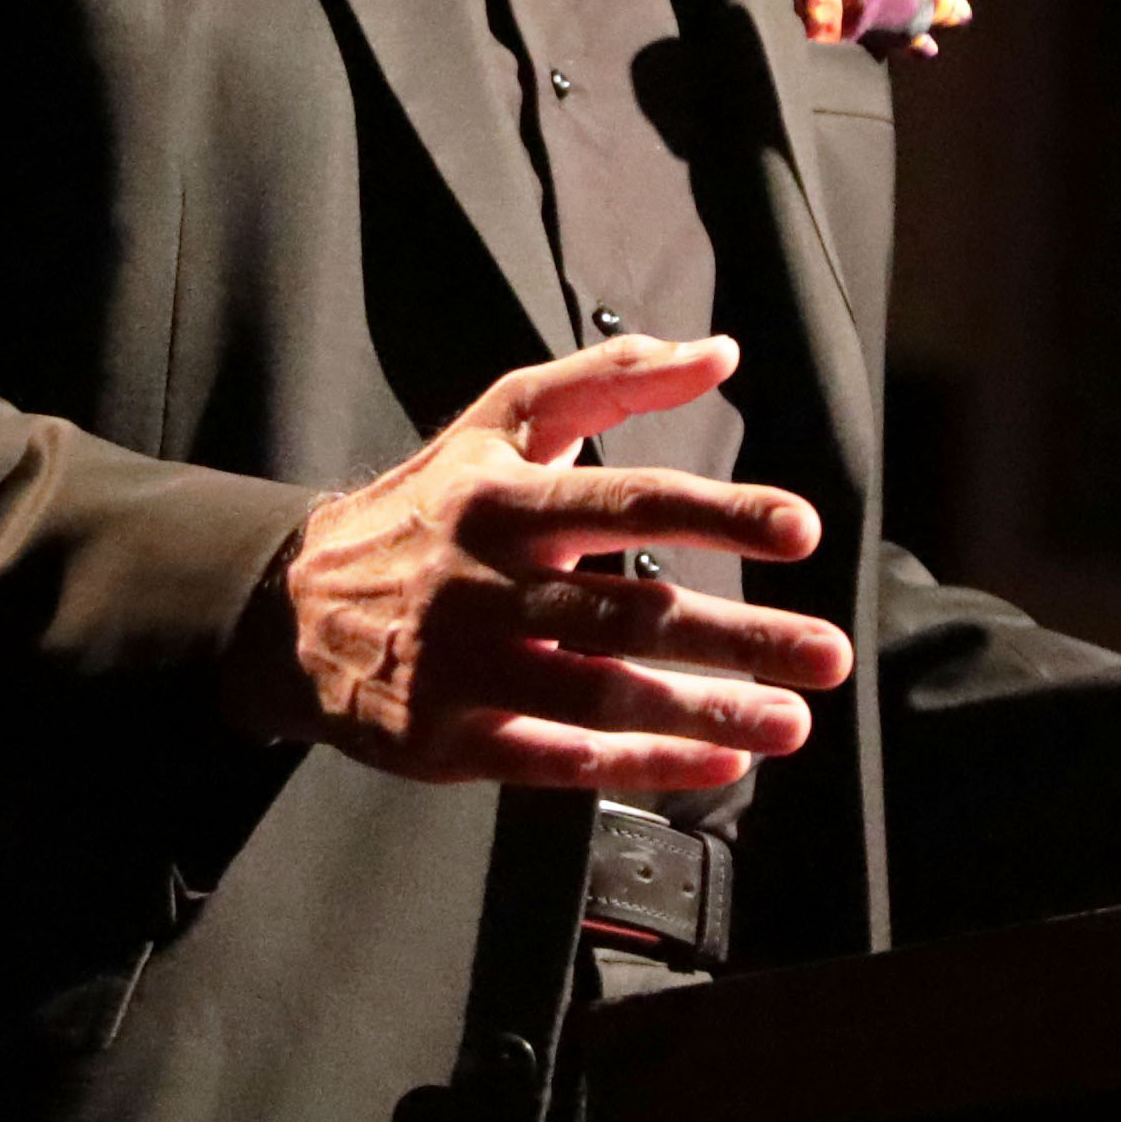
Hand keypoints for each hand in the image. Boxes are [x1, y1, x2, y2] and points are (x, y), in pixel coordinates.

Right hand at [225, 334, 853, 791]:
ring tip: (792, 722)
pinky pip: (559, 760)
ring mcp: (466, 667)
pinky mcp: (449, 738)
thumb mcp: (497, 424)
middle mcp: (487, 583)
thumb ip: (609, 380)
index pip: (628, 500)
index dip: (718, 513)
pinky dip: (642, 766)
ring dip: (705, 712)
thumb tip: (721, 352)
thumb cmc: (423, 510)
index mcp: (505, 499)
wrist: (289, 609)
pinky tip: (717, 769)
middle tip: (831, 654)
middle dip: (739, 637)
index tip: (802, 528)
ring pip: (601, 694)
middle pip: (630, 613)